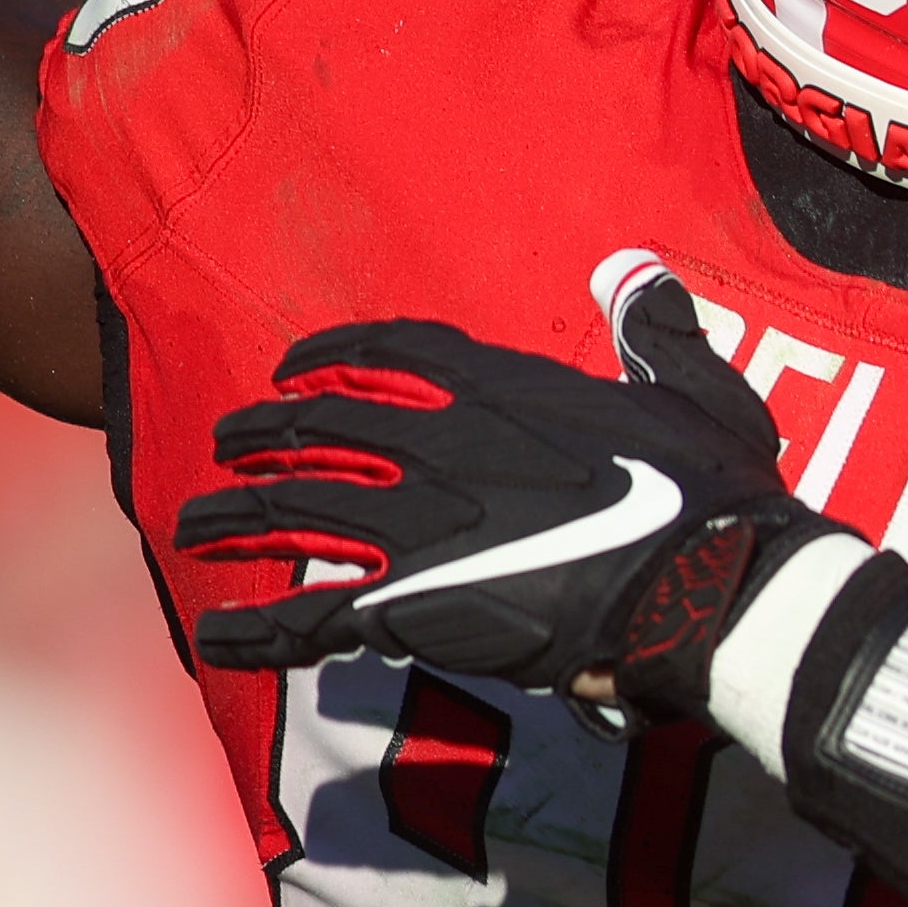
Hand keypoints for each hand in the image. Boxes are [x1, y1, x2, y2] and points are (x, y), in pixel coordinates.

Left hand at [177, 269, 822, 700]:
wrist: (707, 590)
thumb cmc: (714, 497)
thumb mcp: (698, 391)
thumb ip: (656, 330)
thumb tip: (635, 272)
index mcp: (503, 389)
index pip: (391, 353)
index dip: (334, 357)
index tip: (296, 367)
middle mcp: (440, 445)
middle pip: (320, 429)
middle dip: (265, 434)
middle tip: (231, 442)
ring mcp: (418, 526)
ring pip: (293, 511)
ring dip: (235, 516)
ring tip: (194, 524)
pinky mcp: (412, 606)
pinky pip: (309, 617)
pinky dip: (256, 629)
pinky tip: (214, 634)